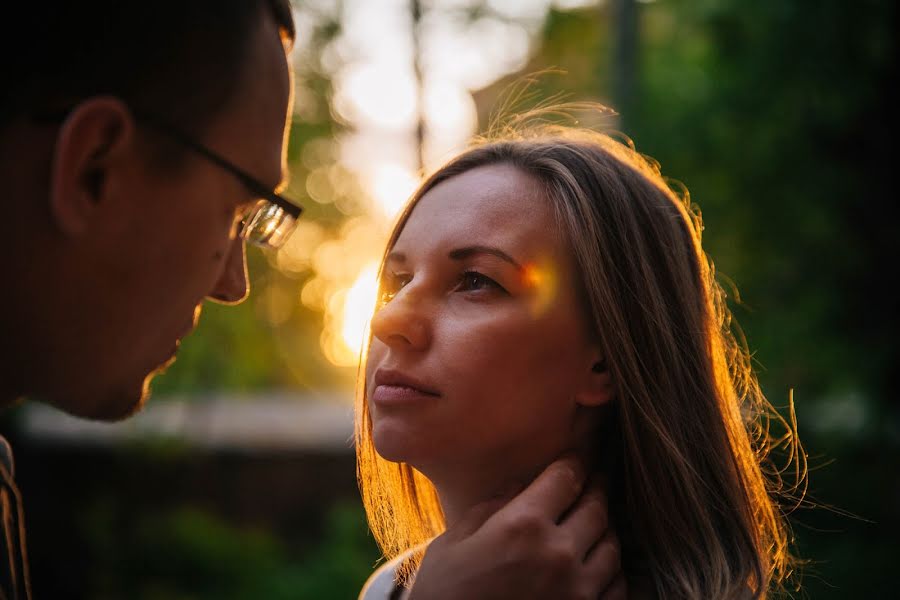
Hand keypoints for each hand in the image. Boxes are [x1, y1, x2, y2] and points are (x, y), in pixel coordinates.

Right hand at [408, 455, 625, 598]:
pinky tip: (599, 567)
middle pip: (596, 507)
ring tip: (596, 523)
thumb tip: (518, 486)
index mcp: (523, 526)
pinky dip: (612, 572)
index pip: (565, 478)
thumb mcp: (451, 545)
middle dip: (596, 488)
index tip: (576, 458)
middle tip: (596, 480)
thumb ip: (489, 509)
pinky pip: (617, 587)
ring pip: (612, 546)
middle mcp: (559, 554)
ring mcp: (579, 591)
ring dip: (605, 530)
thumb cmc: (443, 596)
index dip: (574, 462)